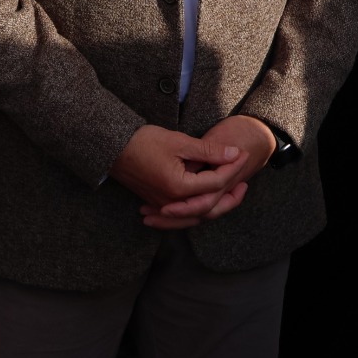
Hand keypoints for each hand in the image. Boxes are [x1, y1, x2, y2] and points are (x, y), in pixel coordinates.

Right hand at [139, 116, 276, 229]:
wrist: (112, 146)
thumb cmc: (143, 141)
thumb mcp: (179, 142)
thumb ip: (209, 151)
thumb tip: (234, 154)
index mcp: (179, 187)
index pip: (215, 182)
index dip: (232, 168)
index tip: (242, 155)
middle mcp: (172, 202)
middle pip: (210, 207)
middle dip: (230, 196)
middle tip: (245, 184)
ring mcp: (163, 204)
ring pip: (197, 216)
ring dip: (217, 207)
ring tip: (230, 195)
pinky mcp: (157, 202)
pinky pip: (183, 216)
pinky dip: (198, 212)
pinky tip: (204, 204)